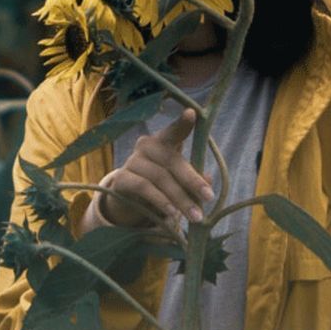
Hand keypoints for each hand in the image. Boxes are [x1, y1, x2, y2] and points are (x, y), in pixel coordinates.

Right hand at [99, 109, 212, 231]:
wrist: (130, 199)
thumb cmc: (162, 183)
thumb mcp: (180, 180)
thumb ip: (194, 178)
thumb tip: (208, 179)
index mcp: (164, 140)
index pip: (174, 130)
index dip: (183, 123)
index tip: (192, 113)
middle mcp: (146, 145)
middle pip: (172, 160)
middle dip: (192, 181)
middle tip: (209, 197)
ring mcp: (132, 160)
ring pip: (160, 177)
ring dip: (180, 198)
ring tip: (195, 215)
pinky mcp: (121, 178)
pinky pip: (144, 188)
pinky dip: (160, 201)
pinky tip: (172, 214)